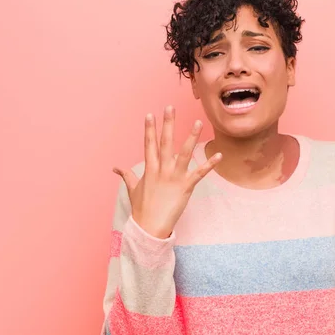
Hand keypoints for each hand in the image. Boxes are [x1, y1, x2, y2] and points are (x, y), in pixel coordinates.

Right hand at [113, 106, 221, 238]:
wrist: (150, 227)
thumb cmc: (142, 209)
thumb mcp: (132, 189)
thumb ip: (126, 175)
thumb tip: (116, 168)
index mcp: (149, 169)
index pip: (148, 144)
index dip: (149, 129)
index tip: (150, 114)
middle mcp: (161, 170)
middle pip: (164, 142)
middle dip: (167, 124)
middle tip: (169, 107)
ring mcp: (174, 177)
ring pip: (184, 153)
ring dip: (191, 137)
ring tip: (198, 122)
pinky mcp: (186, 187)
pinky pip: (199, 173)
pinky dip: (209, 164)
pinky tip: (219, 155)